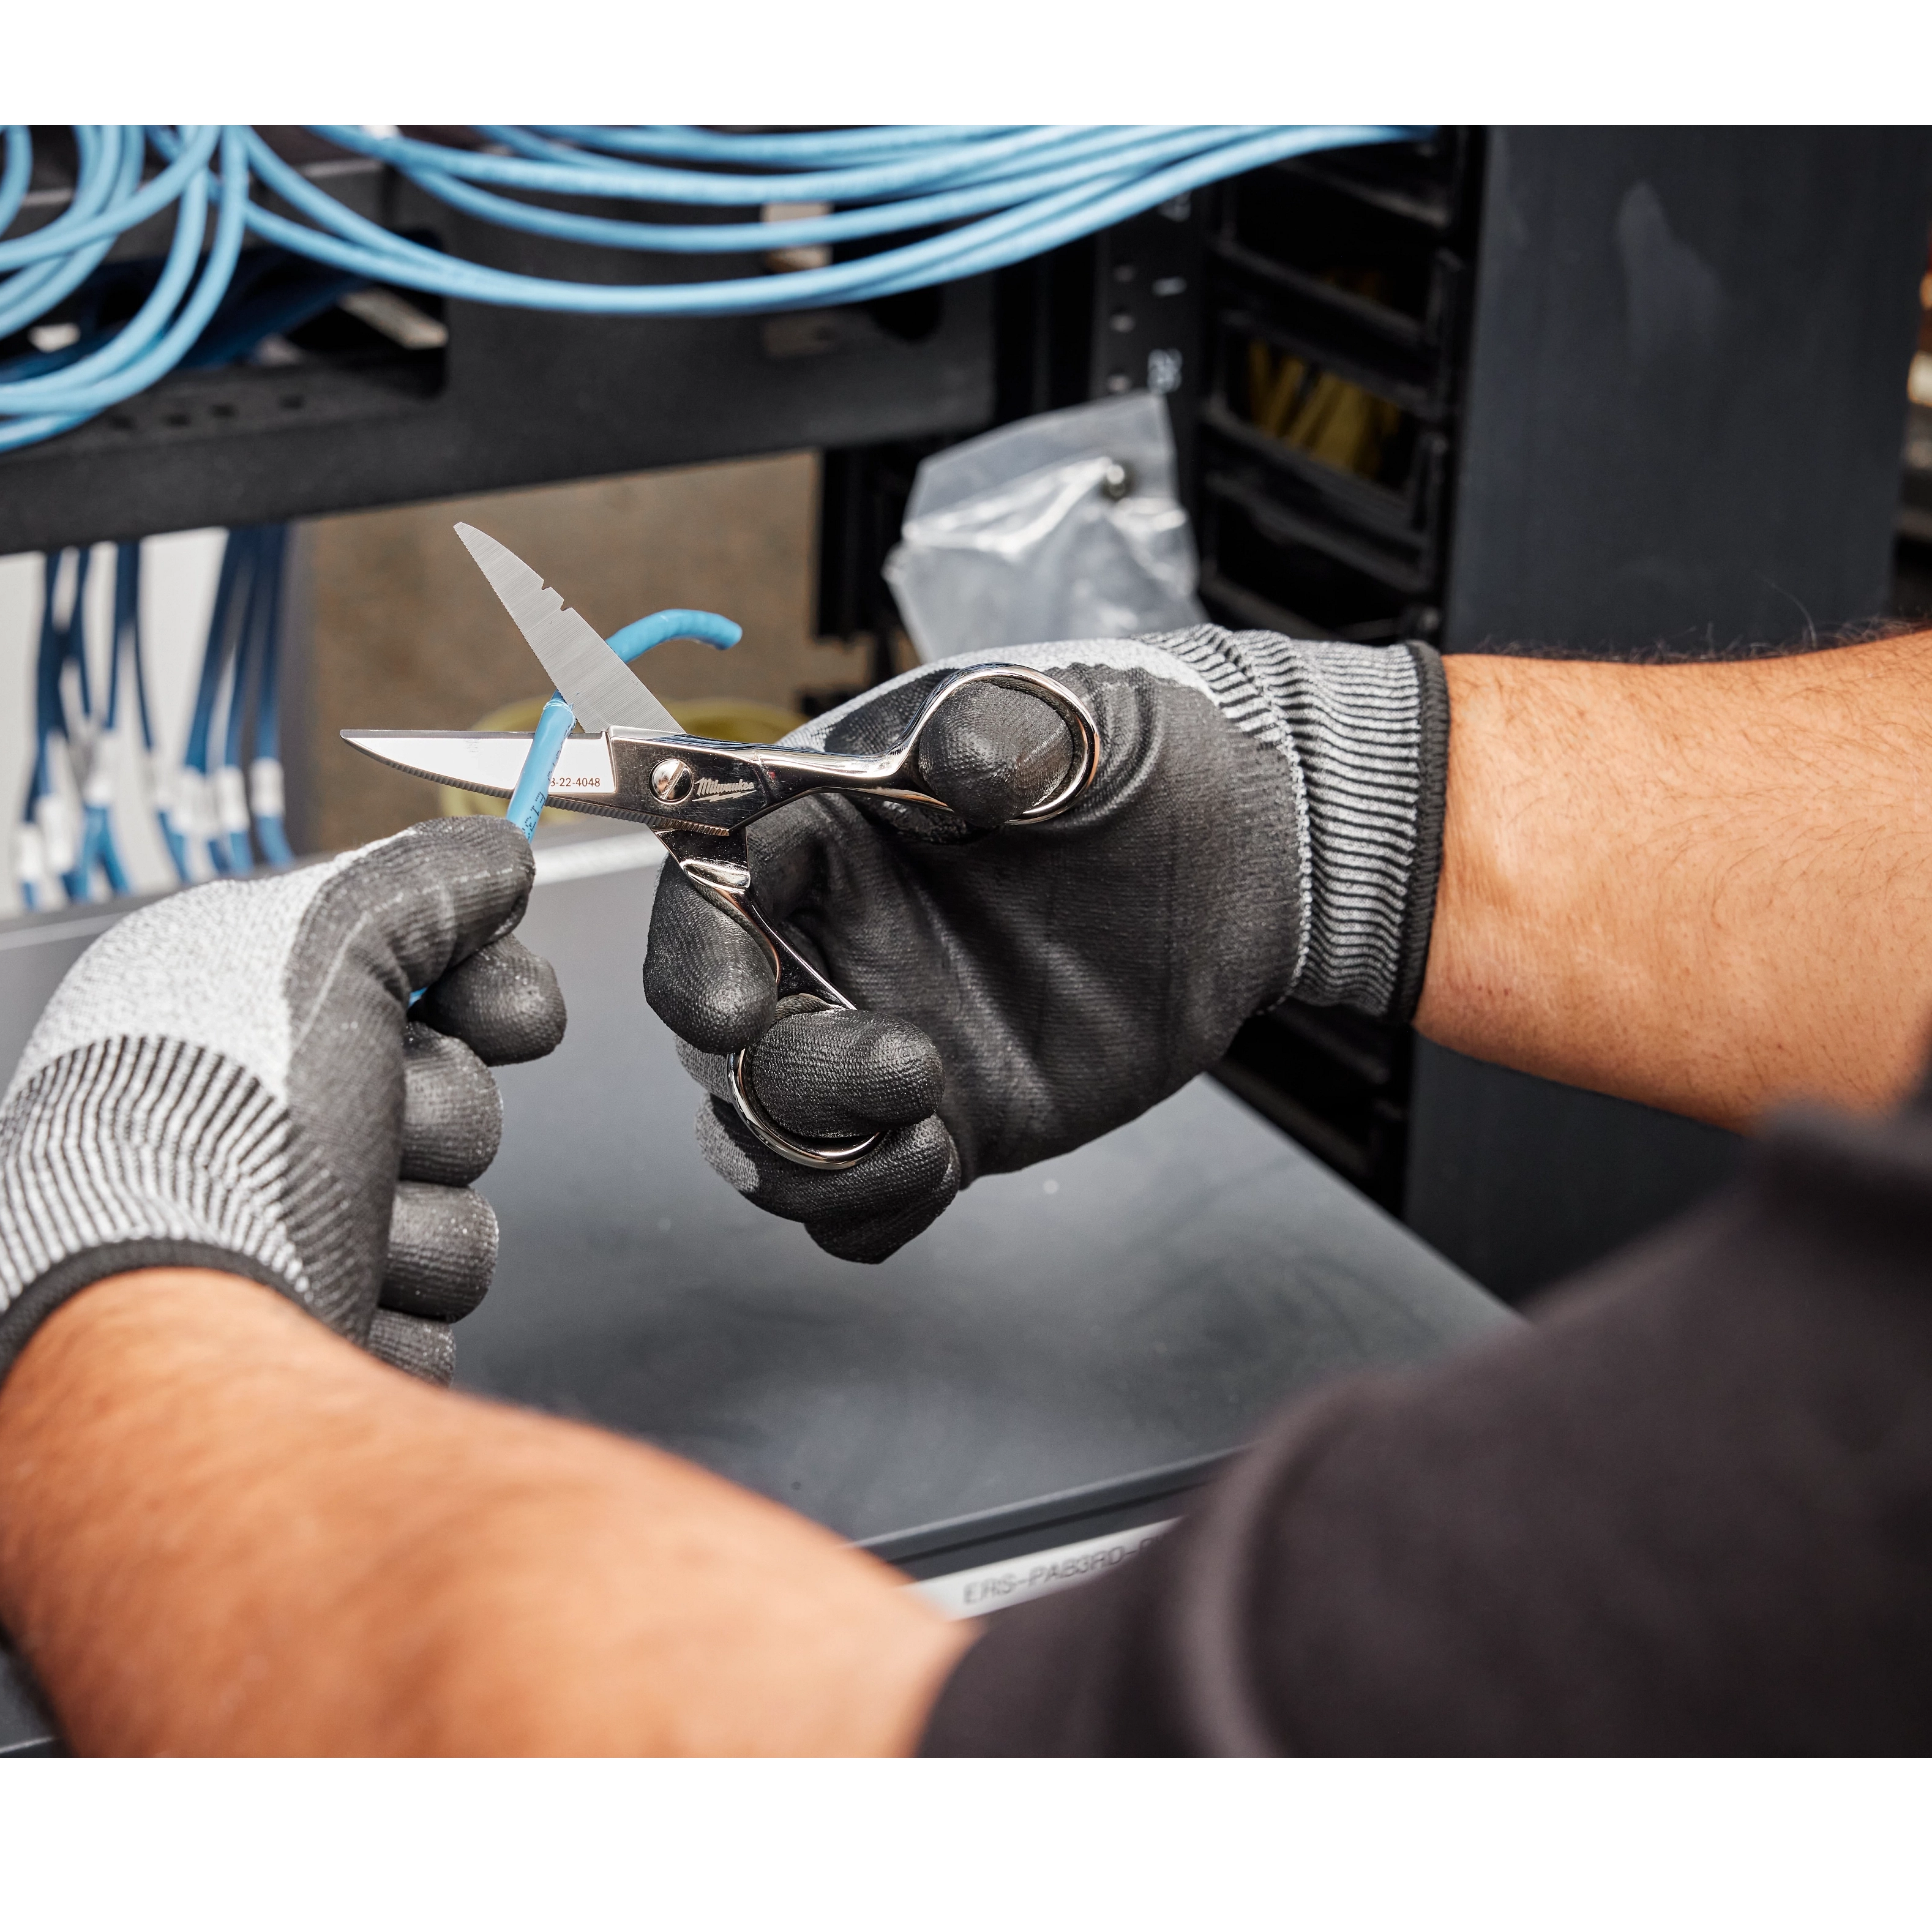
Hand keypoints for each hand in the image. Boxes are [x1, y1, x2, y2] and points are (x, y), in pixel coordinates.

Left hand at [0, 817, 563, 1614]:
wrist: (154, 1331)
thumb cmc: (206, 1133)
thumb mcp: (326, 938)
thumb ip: (426, 879)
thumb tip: (495, 855)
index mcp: (224, 1008)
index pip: (404, 977)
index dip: (482, 994)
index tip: (512, 1017)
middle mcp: (237, 1118)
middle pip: (444, 1103)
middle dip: (436, 1122)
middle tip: (369, 1127)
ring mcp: (267, 1239)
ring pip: (445, 1225)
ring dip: (417, 1231)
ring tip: (330, 1233)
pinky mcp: (296, 1345)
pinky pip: (420, 1325)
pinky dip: (393, 1317)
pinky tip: (324, 1304)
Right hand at [644, 632, 1445, 1262]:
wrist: (1236, 855)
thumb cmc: (1127, 763)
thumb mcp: (1066, 723)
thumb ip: (998, 739)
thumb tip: (954, 763)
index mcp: (818, 840)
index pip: (704, 903)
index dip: (694, 963)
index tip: (734, 1013)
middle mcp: (823, 950)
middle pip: (722, 1048)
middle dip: (789, 1081)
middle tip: (909, 1066)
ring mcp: (872, 1042)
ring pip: (769, 1141)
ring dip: (820, 1161)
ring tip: (935, 1135)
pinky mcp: (940, 1121)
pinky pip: (851, 1203)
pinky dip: (869, 1208)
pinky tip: (944, 1166)